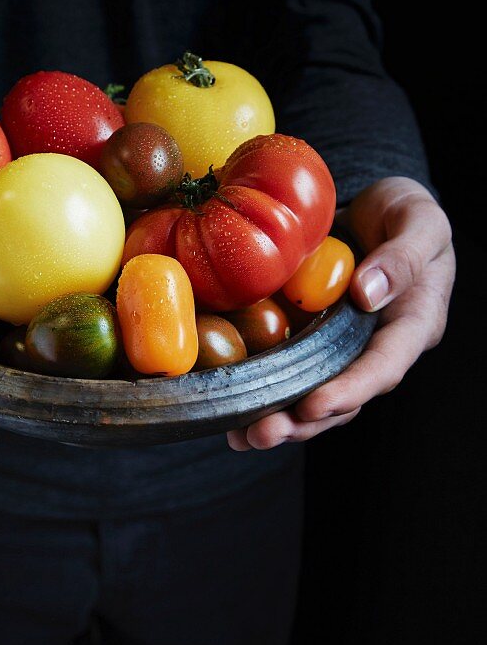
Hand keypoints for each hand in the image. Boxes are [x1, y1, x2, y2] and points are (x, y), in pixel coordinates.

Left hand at [227, 177, 454, 451]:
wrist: (376, 207)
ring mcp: (340, 347)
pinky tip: (225, 406)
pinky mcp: (309, 338)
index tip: (313, 406)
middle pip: (343, 398)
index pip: (383, 367)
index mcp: (412, 325)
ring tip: (241, 437)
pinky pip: (286, 368)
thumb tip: (366, 295)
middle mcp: (374, 347)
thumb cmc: (405, 212)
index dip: (349, 391)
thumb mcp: (419, 221)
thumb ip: (402, 257)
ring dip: (278, 418)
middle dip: (302, 421)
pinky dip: (259, 389)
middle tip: (262, 434)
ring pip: (312, 394)